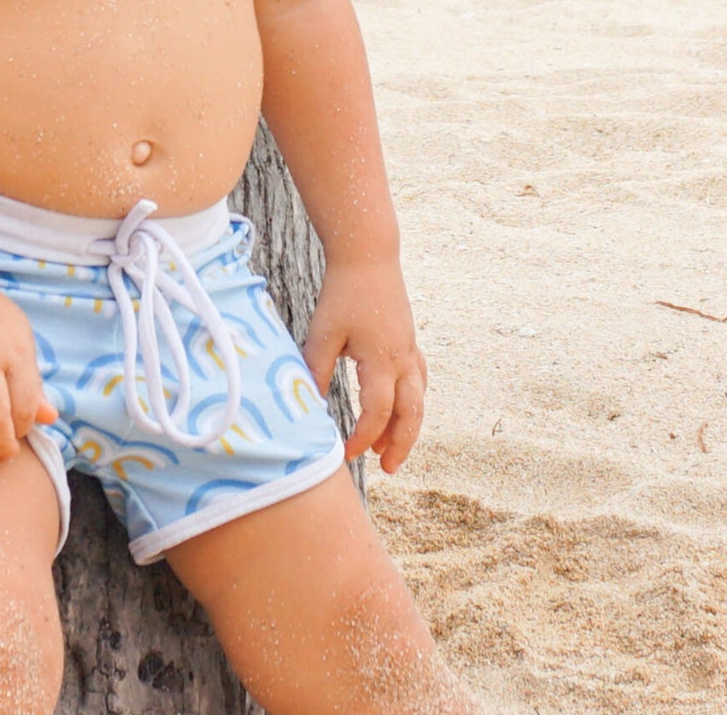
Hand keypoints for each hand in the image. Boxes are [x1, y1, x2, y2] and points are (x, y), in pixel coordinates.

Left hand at [304, 257, 427, 472]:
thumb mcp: (323, 333)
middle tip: (388, 469)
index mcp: (382, 359)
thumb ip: (316, 371)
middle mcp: (402, 358)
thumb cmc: (343, 294)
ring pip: (419, 397)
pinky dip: (412, 400)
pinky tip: (400, 408)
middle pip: (412, 412)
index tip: (345, 454)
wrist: (369, 256)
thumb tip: (307, 409)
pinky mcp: (408, 340)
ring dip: (408, 425)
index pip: (377, 412)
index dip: (362, 438)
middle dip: (401, 444)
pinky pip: (418, 379)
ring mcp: (409, 348)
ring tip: (391, 449)